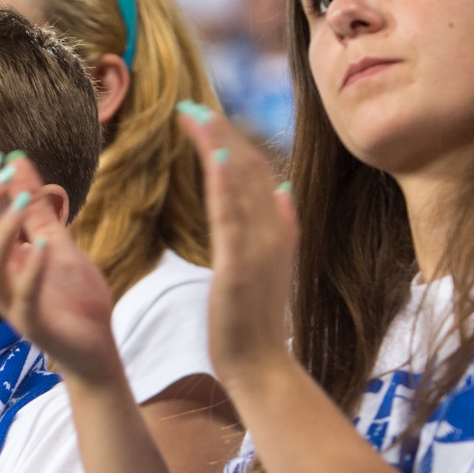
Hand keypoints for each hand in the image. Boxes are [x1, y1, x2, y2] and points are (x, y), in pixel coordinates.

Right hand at [0, 154, 120, 383]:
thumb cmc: (73, 298)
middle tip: (3, 174)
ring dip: (2, 229)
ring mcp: (13, 303)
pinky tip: (45, 245)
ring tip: (22, 199)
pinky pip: (24, 297)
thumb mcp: (56, 242)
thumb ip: (35, 209)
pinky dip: (33, 270)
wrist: (94, 349)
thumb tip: (17, 161)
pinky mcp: (34, 326)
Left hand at [175, 104, 297, 387]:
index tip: (205, 118)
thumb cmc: (253, 323)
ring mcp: (259, 247)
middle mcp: (272, 231)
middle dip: (221, 133)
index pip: (256, 172)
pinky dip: (226, 184)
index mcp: (276, 230)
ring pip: (242, 184)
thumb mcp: (267, 268)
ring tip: (195, 115)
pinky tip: (214, 155)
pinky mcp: (240, 267)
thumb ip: (279, 228)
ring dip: (219, 144)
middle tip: (190, 106)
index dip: (233, 141)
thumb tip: (283, 190)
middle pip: (249, 167)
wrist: (261, 367)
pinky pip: (234, 219)